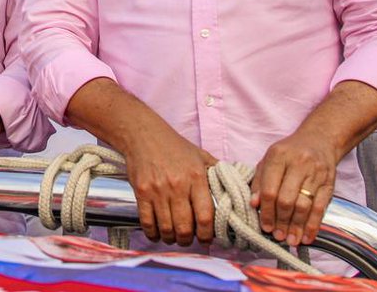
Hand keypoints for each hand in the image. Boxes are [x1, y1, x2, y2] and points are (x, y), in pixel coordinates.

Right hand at [122, 122, 217, 245]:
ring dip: (170, 239)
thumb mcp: (201, 155)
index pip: (206, 216)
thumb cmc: (174, 146)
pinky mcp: (141, 192)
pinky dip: (152, 233)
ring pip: (166, 228)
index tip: (206, 239)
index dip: (207, 235)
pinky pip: (147, 222)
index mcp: (196, 177)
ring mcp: (158, 190)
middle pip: (184, 227)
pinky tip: (157, 233)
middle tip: (188, 239)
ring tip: (173, 237)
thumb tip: (235, 190)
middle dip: (187, 240)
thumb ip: (217, 173)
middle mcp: (177, 185)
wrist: (144, 135)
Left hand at [249, 130, 337, 246]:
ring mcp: (316, 173)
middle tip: (277, 236)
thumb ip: (259, 180)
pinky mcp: (329, 183)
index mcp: (278, 156)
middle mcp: (298, 163)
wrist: (319, 140)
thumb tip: (253, 204)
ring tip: (290, 240)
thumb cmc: (289, 153)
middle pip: (287, 199)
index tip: (264, 226)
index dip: (266, 211)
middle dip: (281, 221)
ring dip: (296, 226)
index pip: (269, 189)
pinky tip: (307, 237)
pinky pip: (321, 208)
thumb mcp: (269, 159)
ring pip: (304, 205)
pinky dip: (313, 225)